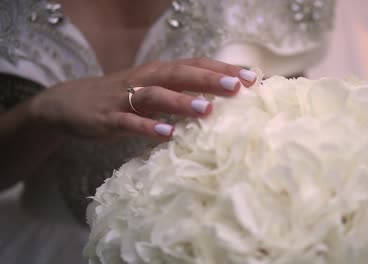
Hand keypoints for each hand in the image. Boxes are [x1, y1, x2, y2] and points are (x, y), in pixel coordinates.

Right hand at [30, 58, 256, 139]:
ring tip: (207, 109)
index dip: (222, 68)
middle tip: (236, 86)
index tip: (252, 77)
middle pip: (179, 74)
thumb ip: (181, 93)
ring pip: (156, 95)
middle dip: (208, 79)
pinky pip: (130, 122)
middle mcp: (145, 79)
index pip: (195, 65)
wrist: (70, 103)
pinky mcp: (109, 118)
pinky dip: (149, 127)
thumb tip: (219, 100)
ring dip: (181, 101)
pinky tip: (167, 134)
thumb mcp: (152, 90)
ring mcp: (126, 98)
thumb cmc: (122, 98)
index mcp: (159, 72)